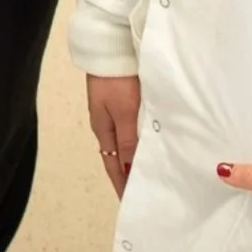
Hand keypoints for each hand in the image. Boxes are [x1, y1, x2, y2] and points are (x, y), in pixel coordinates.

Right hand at [86, 75, 141, 196]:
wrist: (109, 48)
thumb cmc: (117, 82)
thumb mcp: (124, 112)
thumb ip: (128, 140)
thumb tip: (129, 171)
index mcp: (103, 130)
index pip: (113, 166)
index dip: (121, 185)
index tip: (131, 204)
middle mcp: (105, 124)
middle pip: (116, 157)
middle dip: (126, 176)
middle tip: (142, 193)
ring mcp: (111, 112)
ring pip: (123, 143)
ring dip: (132, 159)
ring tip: (147, 172)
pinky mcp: (120, 101)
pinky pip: (128, 130)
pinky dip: (136, 142)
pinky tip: (146, 143)